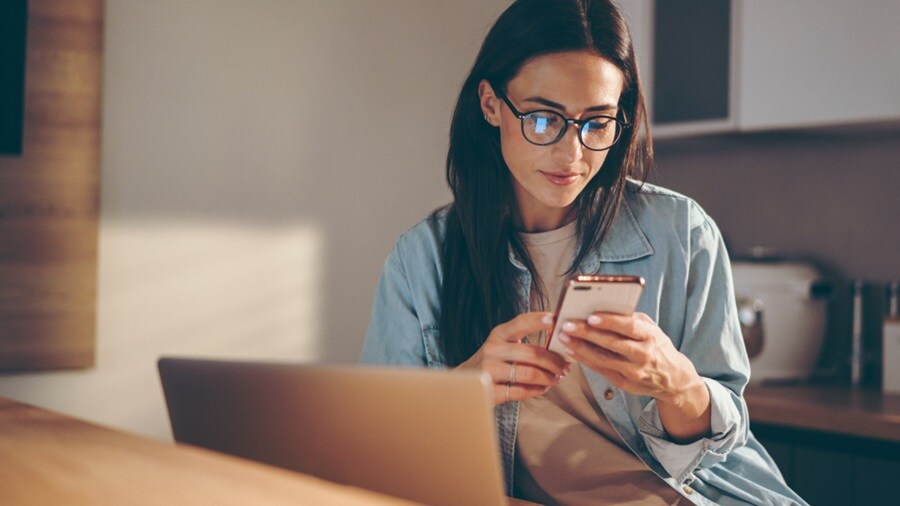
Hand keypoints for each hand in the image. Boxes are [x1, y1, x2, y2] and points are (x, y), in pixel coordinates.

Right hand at [457, 312, 569, 405]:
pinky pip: (521, 391)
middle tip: (564, 367)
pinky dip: (536, 391)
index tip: (554, 320)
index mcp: (499, 334)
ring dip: (548, 378)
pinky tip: (542, 389)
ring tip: (555, 379)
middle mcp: (492, 349)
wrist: (464, 383)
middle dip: (554, 362)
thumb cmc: (492, 362)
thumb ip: (524, 340)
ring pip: (530, 374)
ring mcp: (489, 370)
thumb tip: (558, 341)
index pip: (521, 322)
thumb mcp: (502, 344)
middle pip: (533, 353)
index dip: (538, 320)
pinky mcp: (489, 390)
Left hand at [558, 312, 710, 440]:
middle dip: (586, 333)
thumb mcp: (651, 328)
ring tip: (563, 337)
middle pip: (611, 343)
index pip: (629, 327)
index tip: (591, 316)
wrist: (673, 378)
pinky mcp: (624, 383)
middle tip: (567, 324)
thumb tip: (604, 307)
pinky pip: (600, 369)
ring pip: (602, 358)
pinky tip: (571, 351)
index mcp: (651, 336)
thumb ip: (631, 319)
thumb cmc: (657, 346)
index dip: (610, 321)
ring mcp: (633, 371)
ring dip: (580, 347)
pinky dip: (584, 360)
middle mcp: (643, 354)